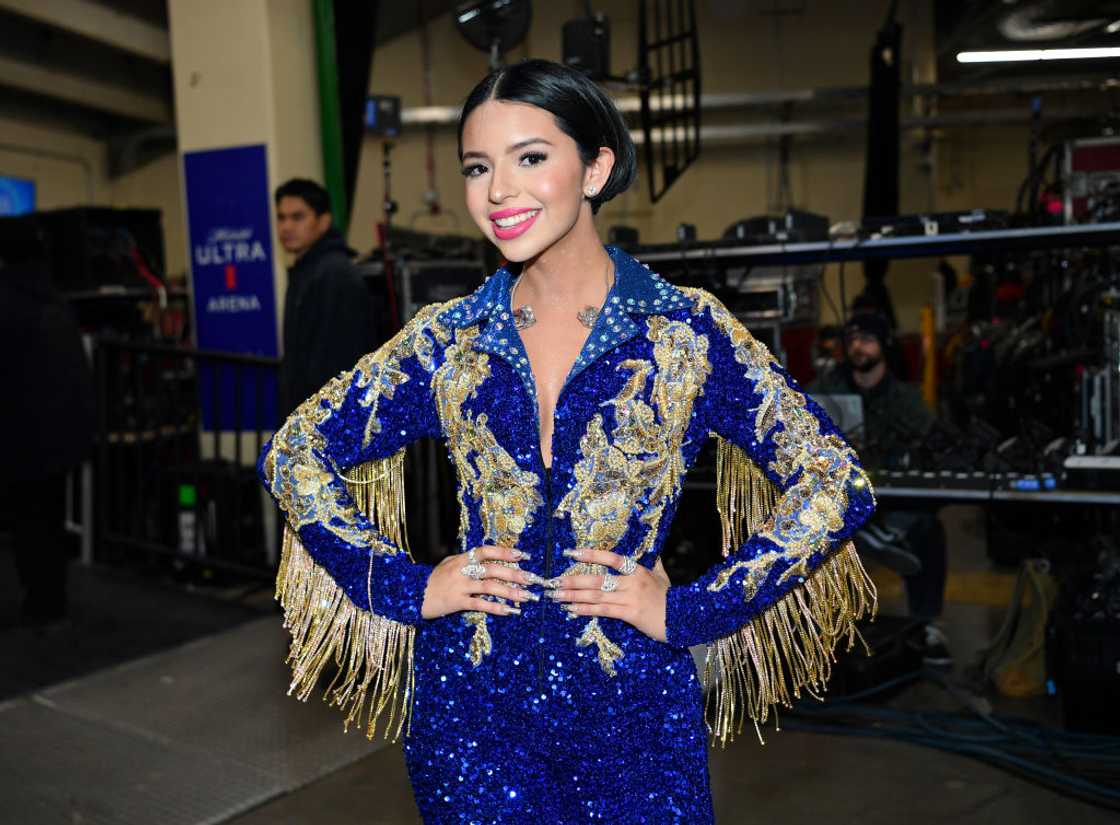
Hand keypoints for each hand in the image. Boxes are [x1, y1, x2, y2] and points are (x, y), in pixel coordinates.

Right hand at [421, 545, 539, 619]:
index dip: (505, 552)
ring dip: (510, 591)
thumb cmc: (431, 580)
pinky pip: (480, 605)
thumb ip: (464, 561)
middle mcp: (461, 570)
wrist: (409, 594)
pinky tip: (509, 611)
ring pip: (489, 587)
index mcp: (460, 558)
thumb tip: (486, 558)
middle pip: (492, 569)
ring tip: (526, 596)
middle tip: (531, 578)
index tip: (523, 555)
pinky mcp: (456, 602)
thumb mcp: (447, 564)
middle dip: (514, 573)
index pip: (486, 551)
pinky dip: (496, 608)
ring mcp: (459, 586)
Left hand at [550, 548, 669, 641]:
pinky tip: (572, 609)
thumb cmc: (672, 598)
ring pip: (597, 594)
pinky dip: (586, 609)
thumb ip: (654, 563)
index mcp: (638, 570)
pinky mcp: (630, 613)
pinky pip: (603, 610)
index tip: (572, 552)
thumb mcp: (663, 576)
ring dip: (574, 595)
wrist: (685, 618)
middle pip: (597, 578)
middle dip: (574, 579)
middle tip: (554, 581)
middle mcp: (632, 581)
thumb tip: (652, 550)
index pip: (611, 557)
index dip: (591, 554)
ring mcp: (630, 597)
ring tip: (557, 596)